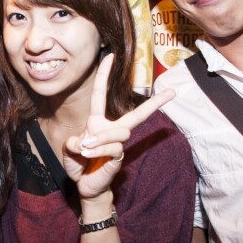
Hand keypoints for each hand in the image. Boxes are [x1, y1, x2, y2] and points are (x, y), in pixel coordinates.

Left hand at [62, 53, 174, 201]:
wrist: (85, 186)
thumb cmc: (79, 165)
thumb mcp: (69, 150)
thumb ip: (72, 143)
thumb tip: (84, 141)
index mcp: (97, 122)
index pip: (100, 94)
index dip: (104, 75)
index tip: (110, 56)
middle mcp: (111, 130)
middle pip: (137, 115)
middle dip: (155, 103)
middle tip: (173, 91)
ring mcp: (118, 144)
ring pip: (118, 133)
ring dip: (99, 140)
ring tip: (85, 150)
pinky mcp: (120, 157)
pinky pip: (114, 148)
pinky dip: (99, 150)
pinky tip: (89, 156)